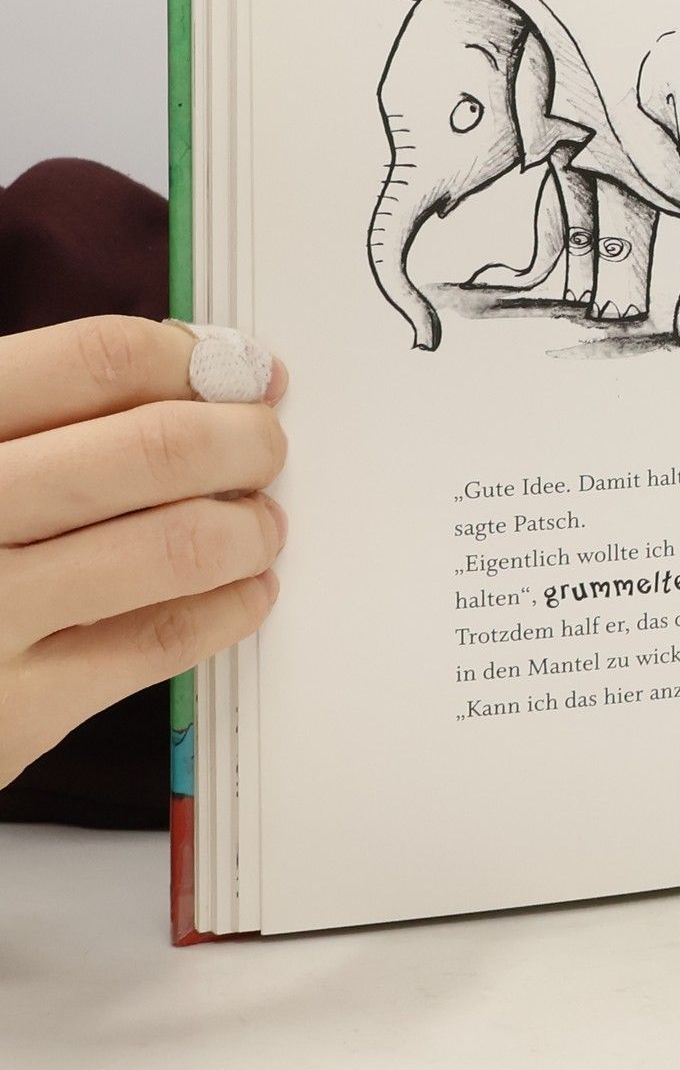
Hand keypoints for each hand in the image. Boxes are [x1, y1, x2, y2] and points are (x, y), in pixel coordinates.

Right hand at [0, 317, 287, 789]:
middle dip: (242, 442)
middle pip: (155, 449)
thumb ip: (39, 412)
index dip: (190, 359)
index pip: (95, 361)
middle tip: (263, 447)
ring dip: (249, 526)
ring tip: (259, 523)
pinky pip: (160, 642)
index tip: (239, 372)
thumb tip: (200, 371)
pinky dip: (230, 607)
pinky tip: (244, 589)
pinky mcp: (14, 710)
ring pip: (177, 544)